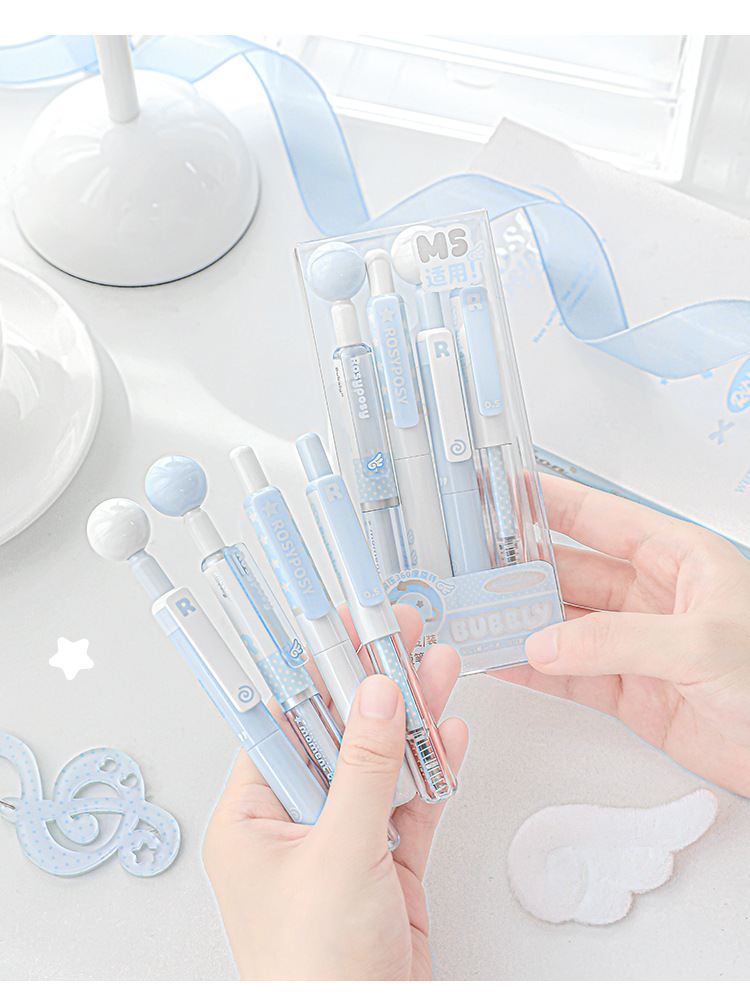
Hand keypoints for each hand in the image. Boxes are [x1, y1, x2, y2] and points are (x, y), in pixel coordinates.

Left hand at [202, 605, 468, 979]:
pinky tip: (448, 732)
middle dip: (373, 685)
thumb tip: (374, 695)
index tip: (334, 627)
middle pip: (338, 735)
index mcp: (254, 819)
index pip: (282, 724)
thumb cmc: (315, 973)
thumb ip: (363, 770)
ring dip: (411, 719)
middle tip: (398, 633)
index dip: (311, 672)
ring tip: (436, 666)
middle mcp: (295, 825)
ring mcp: (345, 843)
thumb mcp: (338, 855)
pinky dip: (432, 769)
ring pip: (380, 763)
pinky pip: (411, 802)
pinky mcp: (388, 865)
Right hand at [491, 474, 749, 795]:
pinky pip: (571, 675)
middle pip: (571, 573)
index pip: (601, 517)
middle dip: (522, 571)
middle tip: (478, 571)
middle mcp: (654, 597)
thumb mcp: (700, 643)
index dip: (551, 502)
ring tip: (480, 618)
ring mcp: (640, 646)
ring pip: (564, 626)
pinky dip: (534, 671)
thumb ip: (618, 640)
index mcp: (678, 559)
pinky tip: (506, 661)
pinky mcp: (634, 693)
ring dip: (522, 623)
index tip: (507, 491)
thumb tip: (550, 642)